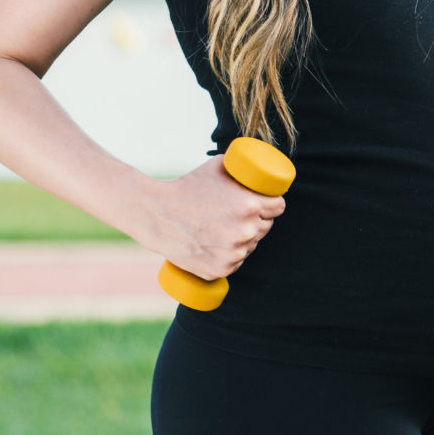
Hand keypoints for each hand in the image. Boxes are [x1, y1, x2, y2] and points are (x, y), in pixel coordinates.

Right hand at [140, 154, 286, 279]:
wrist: (155, 214)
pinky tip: (217, 246)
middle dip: (256, 221)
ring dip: (243, 239)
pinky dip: (229, 256)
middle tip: (237, 215)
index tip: (265, 203)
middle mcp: (246, 231)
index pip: (279, 207)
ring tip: (222, 229)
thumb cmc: (186, 186)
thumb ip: (241, 168)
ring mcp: (234, 253)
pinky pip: (236, 262)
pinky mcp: (221, 269)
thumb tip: (258, 165)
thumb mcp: (217, 166)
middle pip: (266, 227)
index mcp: (250, 205)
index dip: (272, 204)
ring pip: (251, 246)